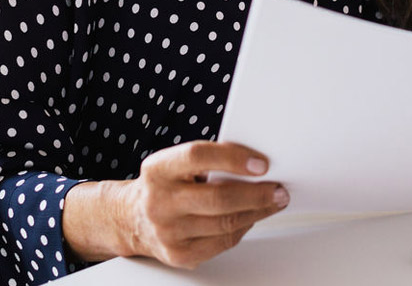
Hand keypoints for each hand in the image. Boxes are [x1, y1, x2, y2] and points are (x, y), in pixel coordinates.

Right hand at [119, 140, 289, 268]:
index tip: (260, 164)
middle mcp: (159, 202)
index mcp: (158, 170)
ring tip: (272, 202)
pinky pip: (223, 242)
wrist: (133, 219)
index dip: (232, 158)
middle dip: (257, 194)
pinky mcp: (179, 255)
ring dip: (257, 212)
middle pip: (219, 198)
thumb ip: (207, 161)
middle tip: (278, 189)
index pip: (197, 157)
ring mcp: (168, 232)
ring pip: (226, 223)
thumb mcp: (174, 164)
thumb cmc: (163, 187)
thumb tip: (253, 165)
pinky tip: (250, 218)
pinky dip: (242, 229)